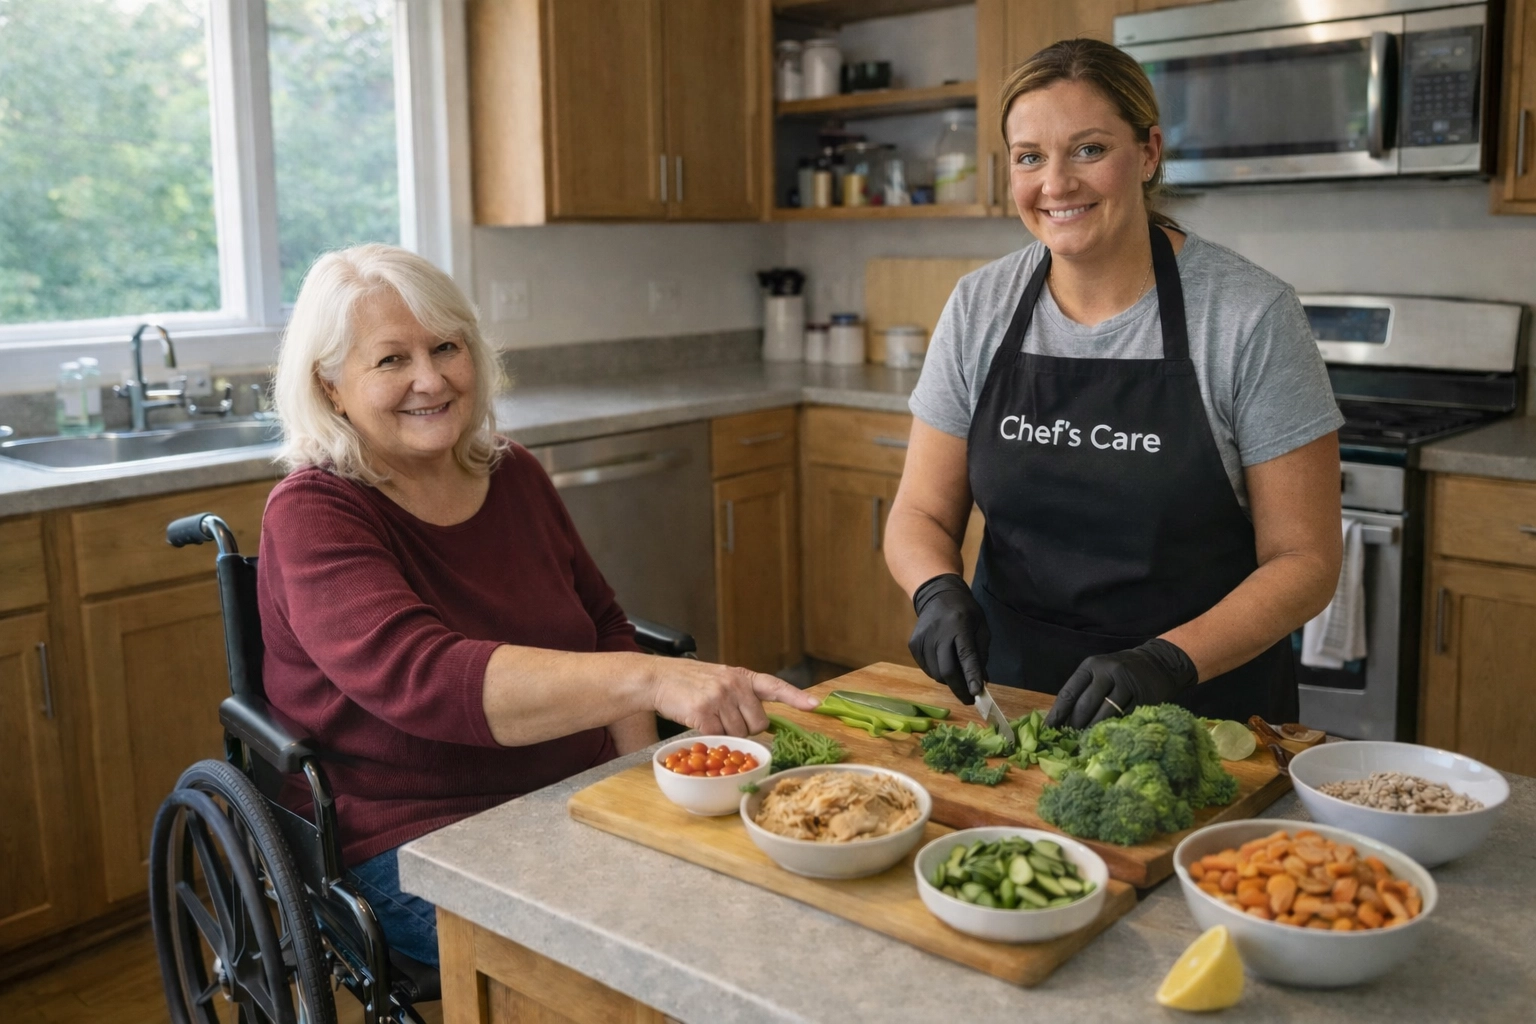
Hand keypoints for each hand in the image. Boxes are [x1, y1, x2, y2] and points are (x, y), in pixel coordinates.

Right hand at [650, 660, 817, 736]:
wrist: (658, 678)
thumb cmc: (690, 683)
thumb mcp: (721, 680)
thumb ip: (742, 695)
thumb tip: (761, 724)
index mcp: (742, 676)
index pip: (775, 686)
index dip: (796, 697)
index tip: (816, 705)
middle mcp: (734, 685)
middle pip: (758, 723)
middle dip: (746, 729)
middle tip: (726, 720)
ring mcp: (719, 697)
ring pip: (739, 734)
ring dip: (726, 734)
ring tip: (709, 718)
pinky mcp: (703, 712)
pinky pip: (719, 737)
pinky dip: (710, 737)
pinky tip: (699, 724)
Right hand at [907, 573, 990, 704]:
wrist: (936, 595)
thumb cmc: (965, 612)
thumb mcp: (981, 627)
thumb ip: (981, 654)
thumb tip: (981, 681)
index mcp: (959, 625)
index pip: (966, 655)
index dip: (971, 676)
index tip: (976, 694)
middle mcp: (938, 633)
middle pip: (946, 670)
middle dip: (959, 689)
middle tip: (969, 699)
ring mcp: (922, 639)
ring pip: (936, 674)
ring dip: (949, 681)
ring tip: (958, 677)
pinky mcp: (913, 645)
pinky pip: (927, 669)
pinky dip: (938, 673)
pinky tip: (945, 664)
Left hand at [1044, 638, 1197, 729]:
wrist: (1158, 663)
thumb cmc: (1120, 672)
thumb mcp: (1099, 672)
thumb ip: (1082, 691)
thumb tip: (1062, 721)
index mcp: (1091, 666)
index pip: (1069, 692)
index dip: (1057, 713)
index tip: (1048, 730)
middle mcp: (1108, 672)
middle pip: (1085, 705)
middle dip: (1075, 726)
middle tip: (1068, 741)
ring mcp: (1127, 685)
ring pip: (1105, 714)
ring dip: (1093, 731)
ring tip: (1085, 743)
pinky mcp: (1143, 698)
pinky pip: (1124, 718)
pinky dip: (1114, 730)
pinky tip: (1108, 738)